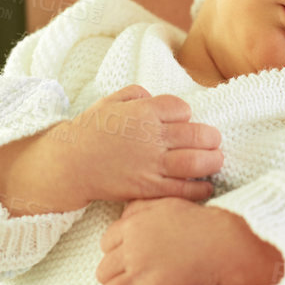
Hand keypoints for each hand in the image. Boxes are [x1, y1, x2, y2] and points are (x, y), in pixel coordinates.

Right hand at [63, 85, 222, 207]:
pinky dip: (200, 189)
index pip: (182, 109)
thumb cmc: (89, 131)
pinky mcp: (148, 188)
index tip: (184, 121)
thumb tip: (154, 98)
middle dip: (211, 137)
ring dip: (212, 161)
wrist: (68, 164)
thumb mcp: (109, 102)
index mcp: (143, 112)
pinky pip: (182, 189)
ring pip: (196, 162)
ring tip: (216, 159)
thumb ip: (135, 94)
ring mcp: (151, 164)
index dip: (186, 115)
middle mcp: (151, 137)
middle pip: (197, 135)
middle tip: (213, 140)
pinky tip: (206, 187)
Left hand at [96, 198, 219, 284]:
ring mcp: (142, 275)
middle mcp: (132, 250)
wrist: (225, 245)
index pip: (105, 246)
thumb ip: (140, 209)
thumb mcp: (166, 204)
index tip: (129, 263)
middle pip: (103, 272)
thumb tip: (123, 217)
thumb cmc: (201, 223)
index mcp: (133, 227)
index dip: (116, 256)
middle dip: (116, 279)